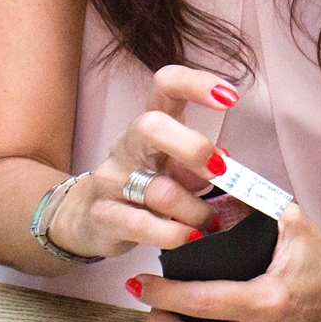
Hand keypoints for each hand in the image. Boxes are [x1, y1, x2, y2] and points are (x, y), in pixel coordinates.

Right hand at [50, 65, 236, 259]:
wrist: (89, 219)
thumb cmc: (147, 185)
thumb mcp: (176, 168)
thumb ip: (199, 163)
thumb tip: (225, 163)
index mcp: (153, 123)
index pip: (165, 84)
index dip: (197, 83)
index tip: (231, 97)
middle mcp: (128, 144)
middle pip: (151, 125)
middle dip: (194, 148)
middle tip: (221, 172)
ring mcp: (110, 179)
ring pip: (158, 189)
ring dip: (196, 209)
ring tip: (211, 222)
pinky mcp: (101, 215)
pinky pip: (141, 225)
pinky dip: (173, 233)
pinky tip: (190, 237)